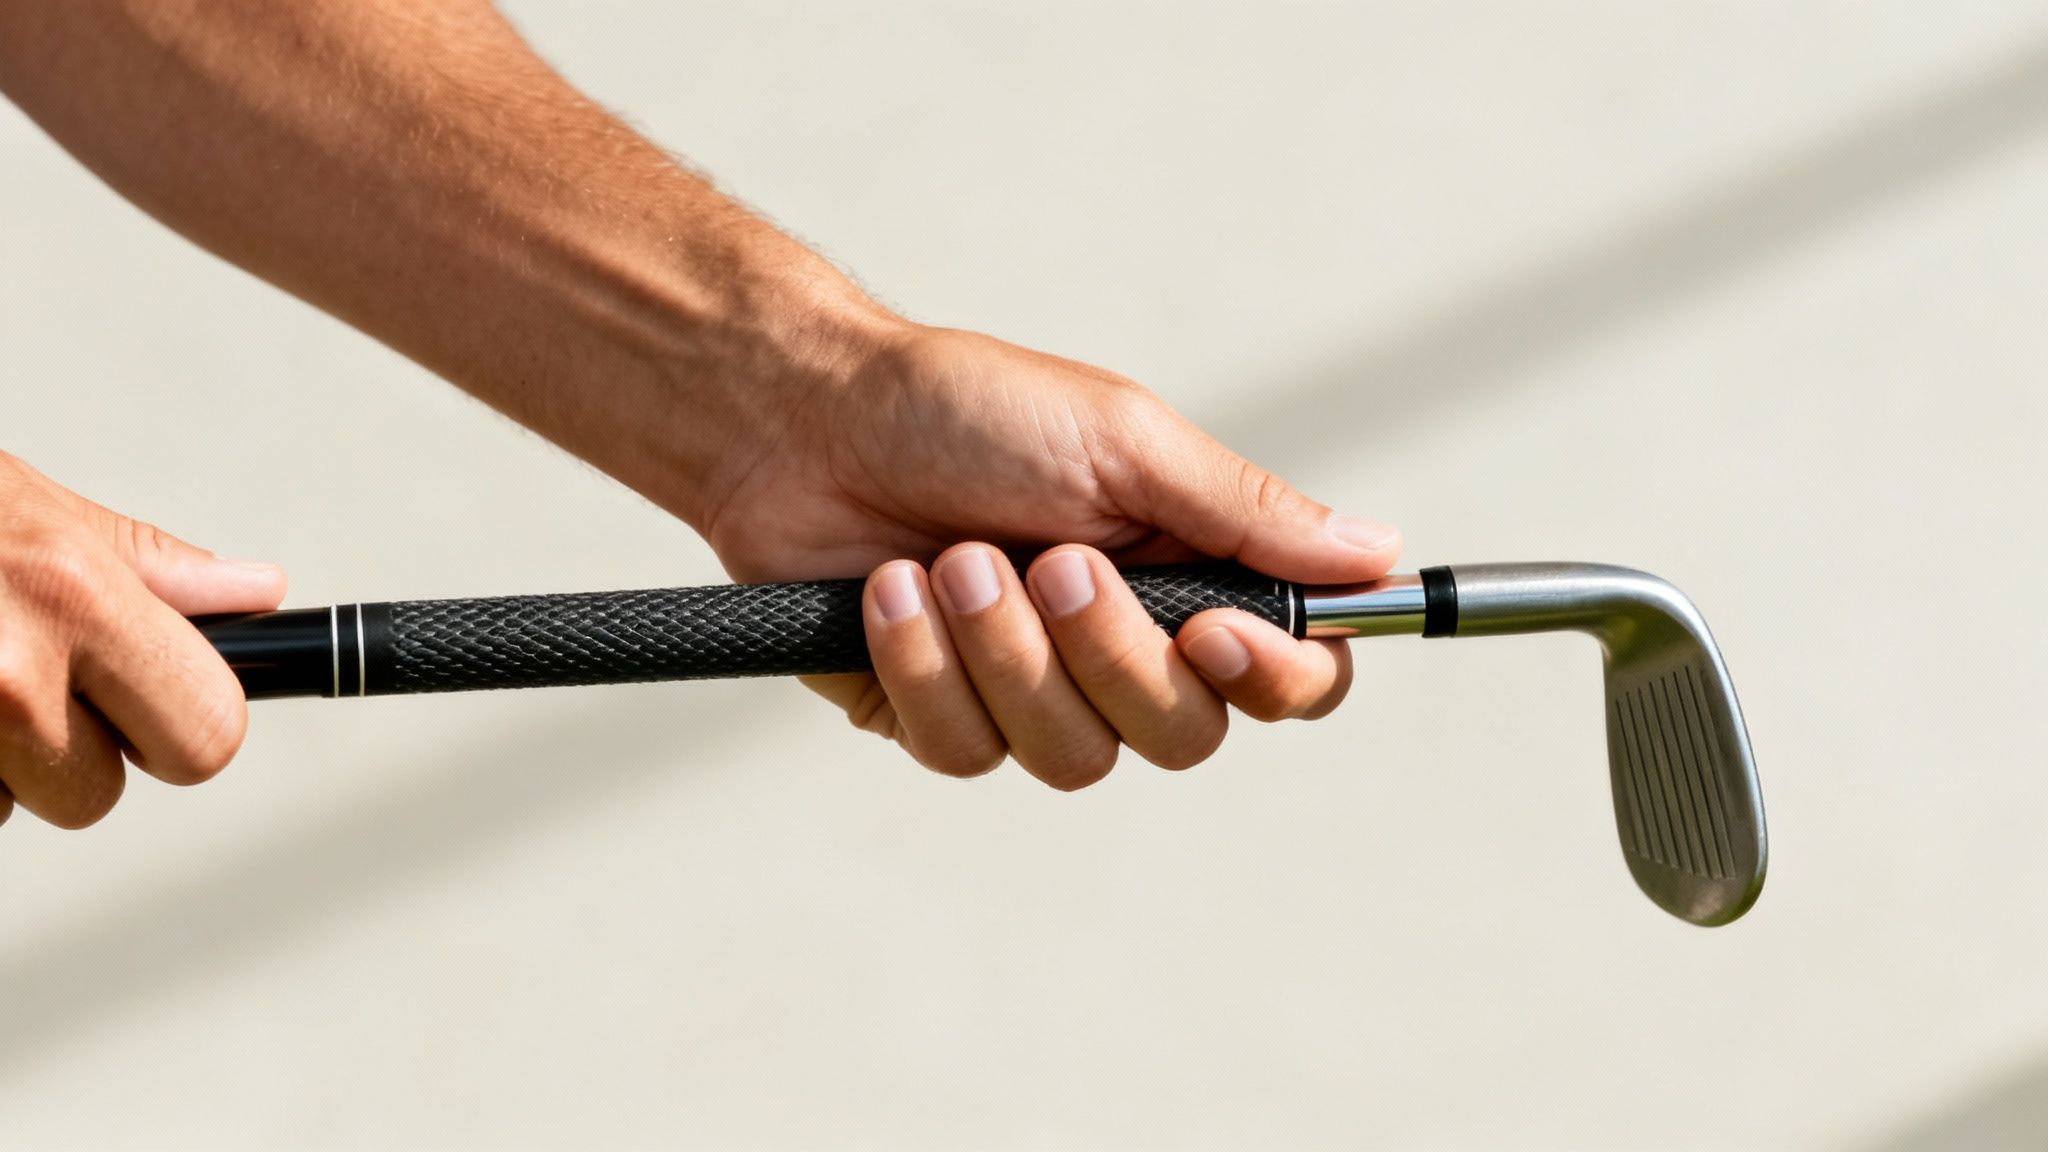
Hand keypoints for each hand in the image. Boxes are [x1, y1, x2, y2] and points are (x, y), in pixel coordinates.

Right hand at [0, 454, 285, 828]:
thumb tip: (255, 592)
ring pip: (19, 807)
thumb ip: (149, 568)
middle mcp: (11, 673)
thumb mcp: (35, 513)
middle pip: (99, 796)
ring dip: (1, 762)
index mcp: (76, 597)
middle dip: (77, 752)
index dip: (185, 728)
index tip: (155, 708)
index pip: (207, 733)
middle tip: (35, 683)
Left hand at [699, 323, 1400, 789]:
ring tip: (950, 563)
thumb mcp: (1122, 440)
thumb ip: (1246, 512)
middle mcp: (1121, 646)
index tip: (1215, 636)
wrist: (805, 423)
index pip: (1288, 675)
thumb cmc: (965, 409)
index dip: (1275, 679)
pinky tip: (890, 597)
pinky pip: (963, 749)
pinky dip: (924, 668)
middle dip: (1106, 653)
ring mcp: (1030, 692)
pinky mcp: (942, 717)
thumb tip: (1377, 553)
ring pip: (1072, 756)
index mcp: (1187, 573)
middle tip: (1048, 561)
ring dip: (1005, 654)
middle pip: (1182, 734)